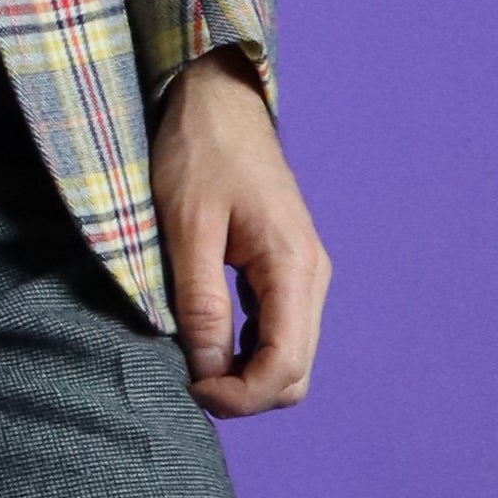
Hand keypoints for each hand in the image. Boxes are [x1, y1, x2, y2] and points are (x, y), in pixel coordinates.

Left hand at [152, 57, 329, 414]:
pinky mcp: (285, 269)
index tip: (191, 391)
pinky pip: (278, 331)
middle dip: (245, 394)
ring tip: (192, 361)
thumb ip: (200, 304)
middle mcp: (310, 276)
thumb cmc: (198, 154)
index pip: (285, 365)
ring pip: (290, 357)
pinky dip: (248, 351)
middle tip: (187, 382)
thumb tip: (207, 371)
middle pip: (295, 372)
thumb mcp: (187, 231)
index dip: (240, 397)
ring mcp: (302, 273)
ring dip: (246, 375)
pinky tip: (207, 338)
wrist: (216, 100)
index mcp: (293, 266)